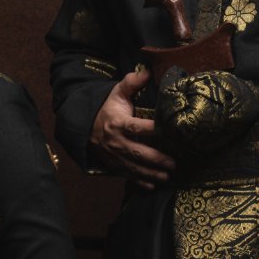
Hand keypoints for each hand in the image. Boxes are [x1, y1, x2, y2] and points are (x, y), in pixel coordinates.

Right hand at [89, 67, 175, 188]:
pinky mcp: (113, 165)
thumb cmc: (107, 108)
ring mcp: (114, 156)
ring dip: (151, 173)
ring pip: (134, 167)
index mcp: (118, 123)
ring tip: (167, 176)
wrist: (85, 126)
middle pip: (138, 152)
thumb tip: (148, 71)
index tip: (168, 131)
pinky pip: (126, 175)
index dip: (152, 129)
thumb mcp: (117, 93)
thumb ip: (131, 83)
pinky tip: (152, 186)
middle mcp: (116, 142)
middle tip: (174, 163)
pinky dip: (139, 182)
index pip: (137, 127)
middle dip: (156, 159)